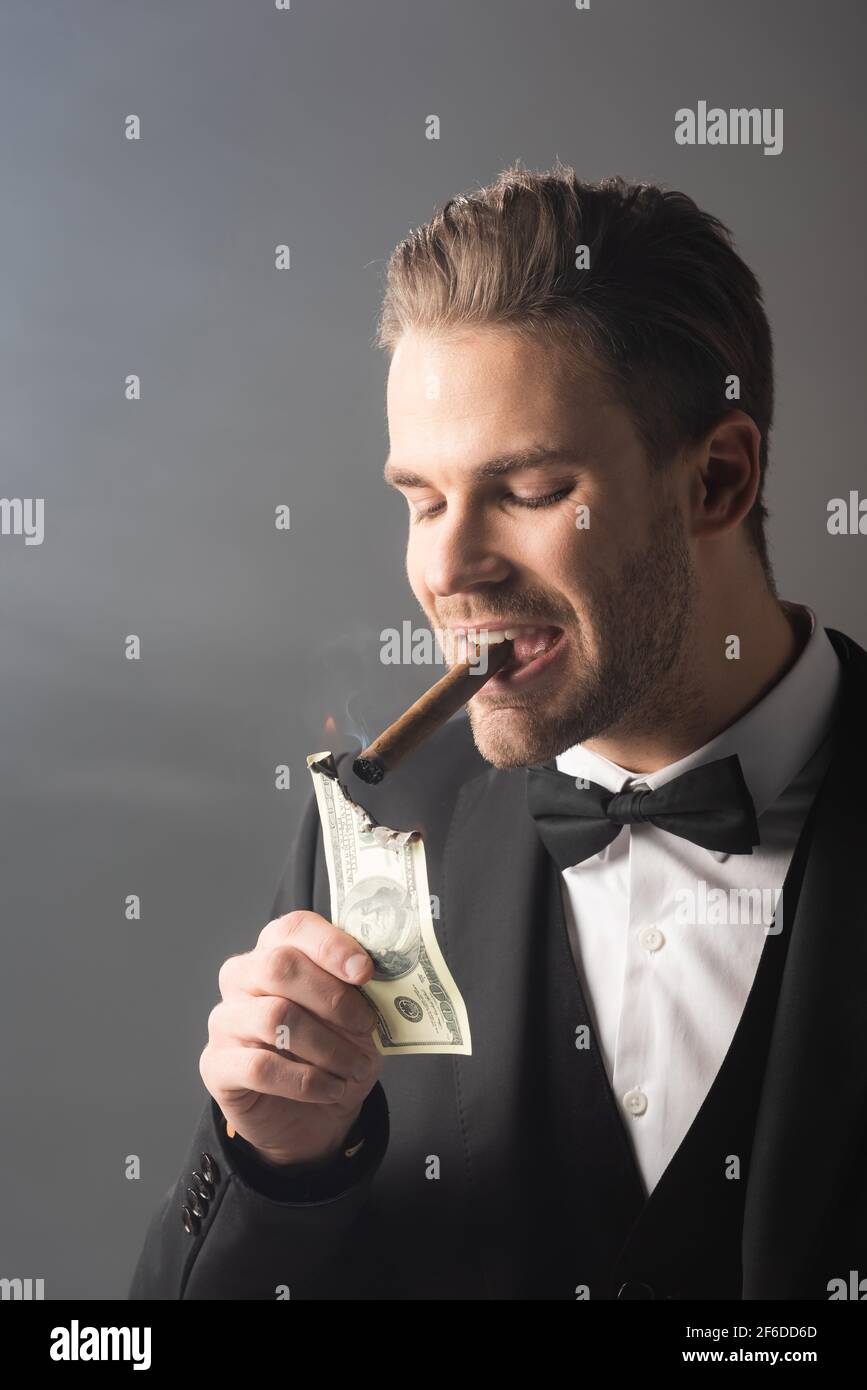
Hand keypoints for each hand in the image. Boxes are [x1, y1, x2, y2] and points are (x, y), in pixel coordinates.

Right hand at [199, 910, 381, 1166]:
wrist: (312, 1117)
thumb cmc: (333, 1054)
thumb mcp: (357, 1019)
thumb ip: (359, 991)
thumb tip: (375, 975)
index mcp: (275, 951)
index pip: (294, 928)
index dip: (330, 945)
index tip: (365, 971)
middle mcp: (242, 978)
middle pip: (278, 965)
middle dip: (332, 996)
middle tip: (366, 1024)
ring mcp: (225, 1021)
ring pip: (273, 1016)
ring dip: (327, 1046)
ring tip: (356, 1067)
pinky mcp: (216, 1065)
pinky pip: (261, 1067)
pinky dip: (307, 1080)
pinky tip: (332, 1089)